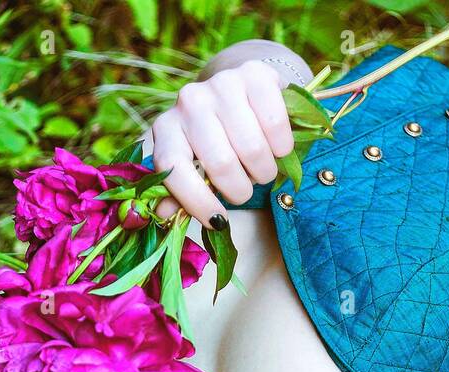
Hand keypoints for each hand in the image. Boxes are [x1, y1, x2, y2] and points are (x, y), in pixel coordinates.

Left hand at [143, 60, 295, 225]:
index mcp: (166, 128)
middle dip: (240, 190)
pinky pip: (276, 123)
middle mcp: (190, 101)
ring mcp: (222, 84)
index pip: (173, 167)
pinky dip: (283, 147)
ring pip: (253, 148)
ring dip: (264, 171)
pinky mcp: (255, 73)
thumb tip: (165, 215)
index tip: (217, 220)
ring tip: (261, 168)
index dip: (196, 201)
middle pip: (221, 163)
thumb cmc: (217, 142)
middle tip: (245, 189)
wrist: (241, 94)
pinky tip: (277, 148)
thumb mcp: (195, 167)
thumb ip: (181, 192)